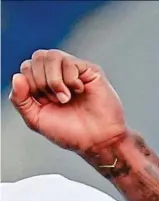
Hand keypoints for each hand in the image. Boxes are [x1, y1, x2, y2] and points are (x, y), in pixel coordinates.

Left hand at [10, 50, 126, 153]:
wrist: (97, 142)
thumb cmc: (72, 134)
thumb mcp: (37, 120)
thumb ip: (20, 100)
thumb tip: (17, 77)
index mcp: (45, 84)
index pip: (28, 67)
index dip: (31, 84)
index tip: (45, 103)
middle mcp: (59, 74)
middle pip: (38, 57)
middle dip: (41, 81)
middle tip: (57, 100)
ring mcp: (75, 71)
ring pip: (52, 56)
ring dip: (55, 80)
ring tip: (66, 98)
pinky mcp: (90, 71)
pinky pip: (70, 63)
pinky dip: (71, 80)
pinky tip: (79, 91)